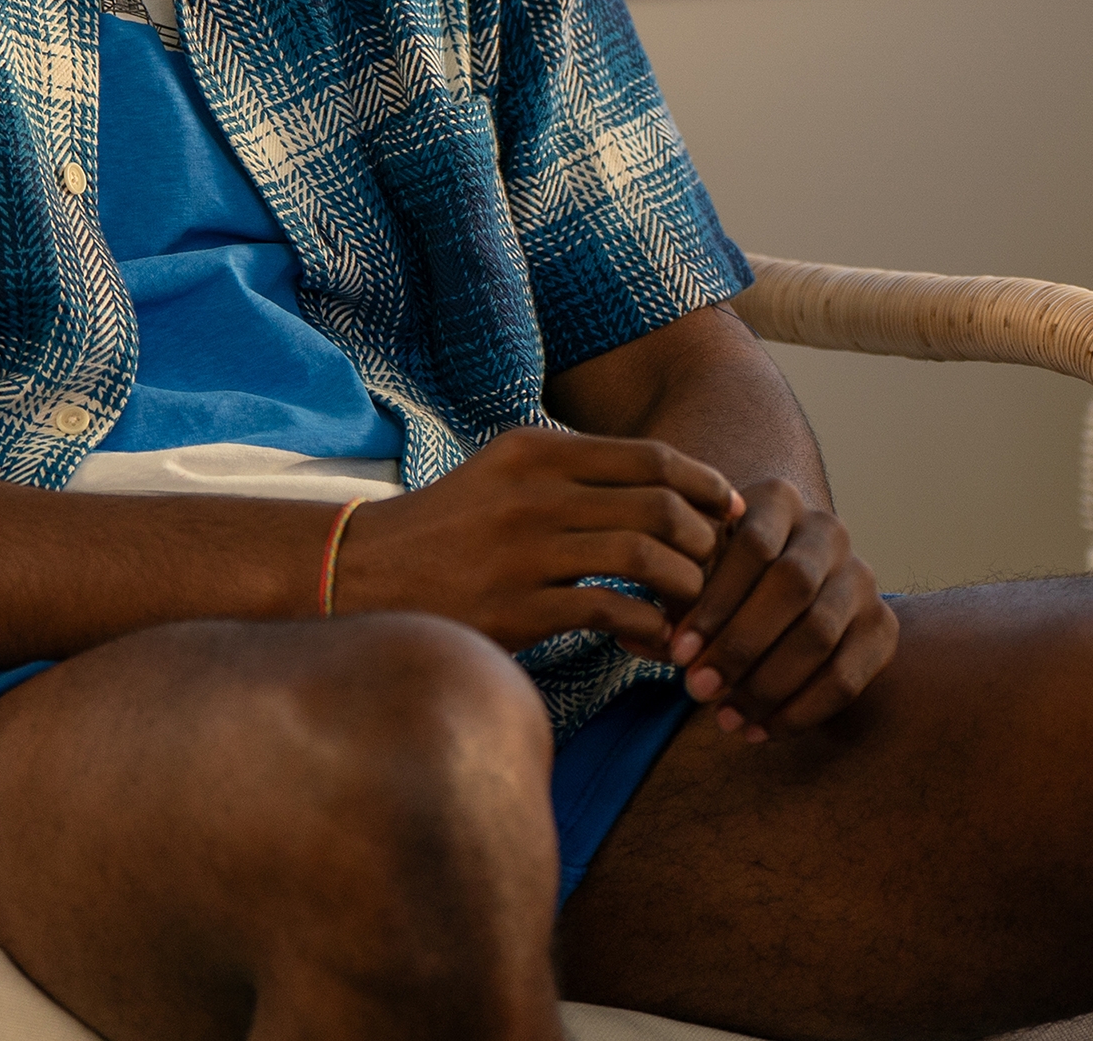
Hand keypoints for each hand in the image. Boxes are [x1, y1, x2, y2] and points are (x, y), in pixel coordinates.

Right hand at [329, 425, 738, 655]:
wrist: (363, 574)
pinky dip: (650, 628)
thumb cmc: (449, 527)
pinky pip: (611, 611)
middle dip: (704, 540)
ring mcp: (526, 549)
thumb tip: (663, 490)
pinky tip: (657, 642)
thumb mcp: (506, 474)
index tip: (730, 512)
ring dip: (685, 586)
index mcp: (538, 450)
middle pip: (659, 504)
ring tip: (691, 608)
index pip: (650, 458)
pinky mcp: (517, 607)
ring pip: (645, 555)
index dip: (704, 485)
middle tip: (717, 570)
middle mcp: (535, 491)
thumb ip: (574, 474)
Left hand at [663, 476, 896, 740]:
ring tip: (725, 720)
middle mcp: (827, 530)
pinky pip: (847, 676)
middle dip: (741, 644)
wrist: (792, 597)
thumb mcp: (694, 578)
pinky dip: (801, 710)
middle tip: (697, 691)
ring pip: (820, 633)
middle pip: (791, 586)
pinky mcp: (882, 628)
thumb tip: (633, 636)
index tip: (677, 652)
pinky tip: (761, 731)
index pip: (752, 545)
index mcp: (778, 500)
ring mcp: (862, 578)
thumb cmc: (724, 583)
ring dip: (768, 684)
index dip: (714, 602)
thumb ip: (667, 601)